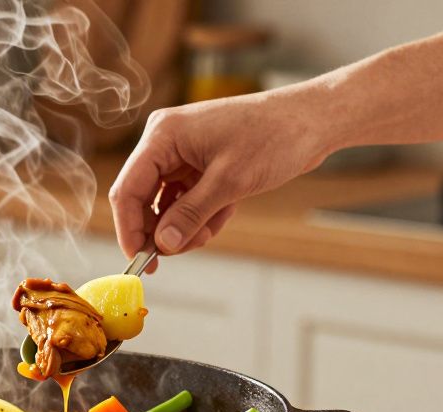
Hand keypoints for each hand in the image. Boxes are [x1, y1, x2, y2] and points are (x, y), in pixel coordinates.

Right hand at [109, 89, 334, 264]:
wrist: (314, 120)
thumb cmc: (274, 137)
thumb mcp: (230, 182)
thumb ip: (190, 215)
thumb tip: (162, 245)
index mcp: (163, 135)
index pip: (128, 189)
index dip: (129, 228)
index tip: (139, 260)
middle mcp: (166, 141)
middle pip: (143, 198)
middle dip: (161, 229)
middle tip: (178, 252)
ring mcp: (183, 153)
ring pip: (165, 204)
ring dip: (184, 225)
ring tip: (209, 232)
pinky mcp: (199, 163)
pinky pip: (186, 200)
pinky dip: (201, 216)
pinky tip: (222, 216)